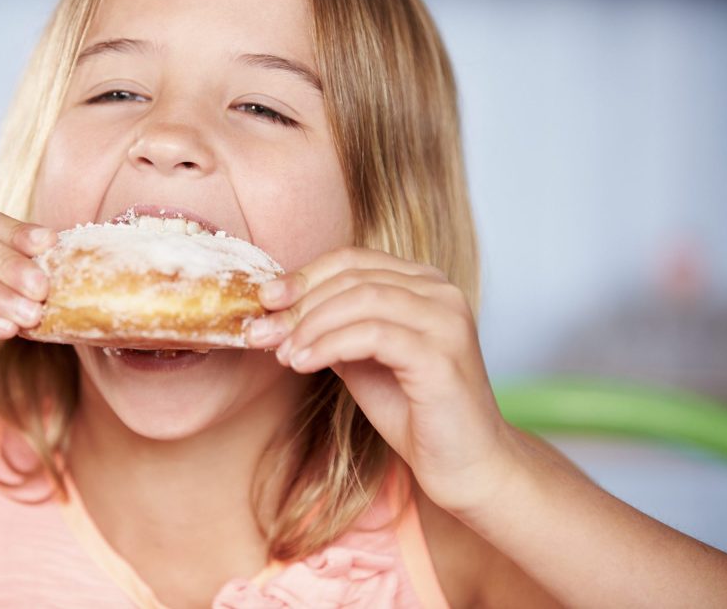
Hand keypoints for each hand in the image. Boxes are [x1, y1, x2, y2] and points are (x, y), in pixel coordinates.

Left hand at [247, 247, 518, 515]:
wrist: (466, 466)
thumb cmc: (414, 412)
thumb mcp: (362, 359)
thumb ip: (332, 327)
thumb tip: (278, 310)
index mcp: (424, 284)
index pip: (353, 260)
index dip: (304, 275)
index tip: (264, 298)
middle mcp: (441, 292)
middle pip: (353, 276)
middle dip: (298, 303)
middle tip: (260, 331)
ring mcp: (446, 321)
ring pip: (362, 299)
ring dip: (310, 324)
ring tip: (281, 352)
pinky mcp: (442, 356)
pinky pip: (373, 335)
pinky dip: (330, 345)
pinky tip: (303, 363)